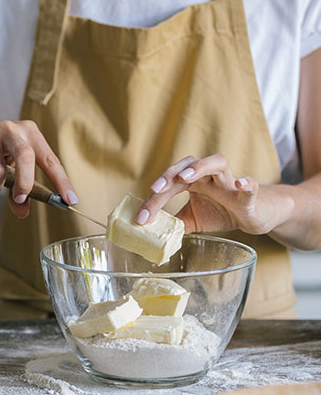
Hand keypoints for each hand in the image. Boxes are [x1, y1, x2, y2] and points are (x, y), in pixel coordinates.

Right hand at [0, 119, 77, 217]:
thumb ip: (20, 193)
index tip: (71, 201)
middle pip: (25, 156)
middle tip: (19, 198)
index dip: (61, 182)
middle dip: (24, 184)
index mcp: (30, 133)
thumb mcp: (11, 172)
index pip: (50, 160)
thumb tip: (22, 212)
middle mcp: (10, 127)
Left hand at [136, 155, 284, 234]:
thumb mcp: (191, 219)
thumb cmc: (221, 212)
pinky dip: (246, 182)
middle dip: (170, 174)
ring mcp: (229, 182)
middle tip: (155, 188)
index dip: (154, 199)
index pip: (170, 184)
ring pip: (217, 162)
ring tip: (185, 177)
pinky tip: (240, 183)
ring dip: (200, 167)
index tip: (141, 216)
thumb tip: (151, 232)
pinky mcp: (249, 195)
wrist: (253, 216)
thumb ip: (173, 222)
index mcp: (194, 181)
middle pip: (188, 165)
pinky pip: (251, 185)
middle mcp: (209, 176)